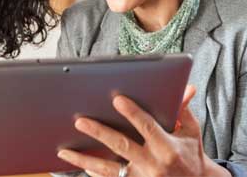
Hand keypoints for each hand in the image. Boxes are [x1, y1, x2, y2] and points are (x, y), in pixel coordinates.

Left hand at [57, 85, 230, 176]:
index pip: (147, 126)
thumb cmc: (190, 156)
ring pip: (108, 169)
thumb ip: (183, 110)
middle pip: (121, 146)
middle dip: (99, 133)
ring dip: (84, 159)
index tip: (116, 99)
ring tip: (64, 151)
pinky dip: (93, 173)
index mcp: (167, 148)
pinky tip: (78, 164)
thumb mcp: (191, 132)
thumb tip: (186, 87)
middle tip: (80, 121)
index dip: (132, 113)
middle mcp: (152, 165)